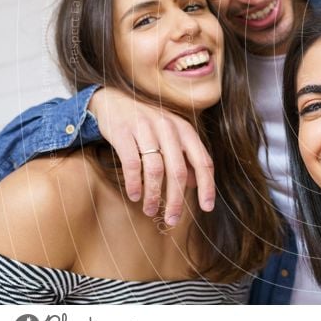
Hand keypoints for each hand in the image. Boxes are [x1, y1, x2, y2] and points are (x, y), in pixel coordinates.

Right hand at [88, 87, 214, 224]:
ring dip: (154, 195)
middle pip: (178, 171)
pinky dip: (135, 184)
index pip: (203, 162)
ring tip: (151, 211)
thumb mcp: (171, 136)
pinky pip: (132, 164)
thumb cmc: (147, 124)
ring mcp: (146, 129)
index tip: (207, 208)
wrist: (114, 101)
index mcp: (185, 130)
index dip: (207, 186)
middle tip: (172, 220)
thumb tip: (194, 184)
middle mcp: (169, 128)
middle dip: (176, 200)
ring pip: (156, 170)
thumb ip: (184, 157)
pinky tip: (135, 196)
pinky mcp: (124, 132)